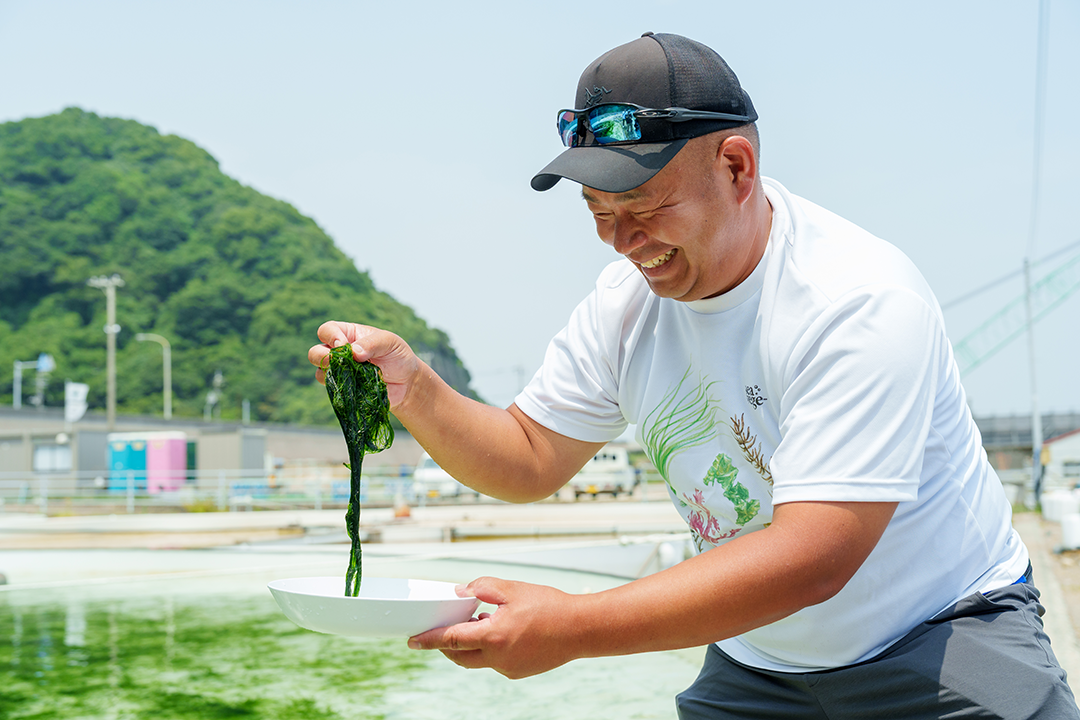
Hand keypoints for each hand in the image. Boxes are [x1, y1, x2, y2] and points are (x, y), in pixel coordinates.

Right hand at [307, 321, 419, 407]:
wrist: (406, 381)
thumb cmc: (397, 355)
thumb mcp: (390, 342)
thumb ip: (372, 344)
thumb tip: (354, 353)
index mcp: (348, 334)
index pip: (327, 330)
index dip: (330, 336)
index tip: (343, 345)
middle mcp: (339, 353)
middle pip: (315, 352)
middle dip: (321, 357)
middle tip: (338, 362)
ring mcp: (340, 372)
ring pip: (320, 373)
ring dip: (332, 375)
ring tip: (352, 376)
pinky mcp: (344, 389)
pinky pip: (333, 390)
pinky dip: (341, 389)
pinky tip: (356, 388)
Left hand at [407, 577, 583, 678]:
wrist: (580, 629)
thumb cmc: (550, 606)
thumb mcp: (512, 589)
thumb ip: (482, 588)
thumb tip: (461, 593)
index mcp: (493, 636)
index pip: (451, 639)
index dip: (429, 640)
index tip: (412, 641)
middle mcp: (497, 657)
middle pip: (459, 656)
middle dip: (446, 645)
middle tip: (442, 630)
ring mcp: (508, 668)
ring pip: (477, 660)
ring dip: (470, 645)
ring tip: (479, 623)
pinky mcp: (518, 672)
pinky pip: (494, 662)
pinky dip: (489, 648)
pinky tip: (501, 631)